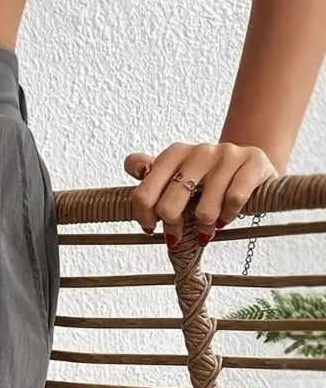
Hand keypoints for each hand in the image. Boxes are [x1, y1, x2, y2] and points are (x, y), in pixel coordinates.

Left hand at [124, 142, 278, 249]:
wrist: (252, 163)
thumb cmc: (208, 175)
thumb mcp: (178, 171)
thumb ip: (151, 173)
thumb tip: (134, 168)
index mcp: (173, 154)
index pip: (144, 193)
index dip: (144, 217)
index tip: (150, 228)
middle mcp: (198, 152)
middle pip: (168, 206)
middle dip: (172, 228)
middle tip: (177, 236)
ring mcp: (226, 156)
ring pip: (203, 210)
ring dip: (204, 227)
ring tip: (206, 228)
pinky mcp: (252, 163)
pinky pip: (233, 202)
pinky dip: (228, 217)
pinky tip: (225, 218)